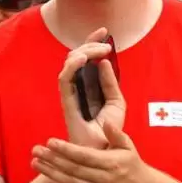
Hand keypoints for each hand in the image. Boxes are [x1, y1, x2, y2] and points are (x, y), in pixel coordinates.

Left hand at [31, 117, 153, 182]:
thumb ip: (115, 134)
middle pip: (73, 169)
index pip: (84, 155)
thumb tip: (106, 121)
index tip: (50, 141)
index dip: (66, 149)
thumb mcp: (128, 146)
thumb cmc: (132, 164)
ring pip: (71, 182)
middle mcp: (104, 178)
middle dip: (53, 159)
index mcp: (111, 163)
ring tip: (35, 163)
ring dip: (52, 174)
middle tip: (36, 150)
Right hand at [58, 27, 125, 147]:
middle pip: (76, 57)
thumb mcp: (117, 101)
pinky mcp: (67, 102)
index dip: (92, 42)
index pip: (86, 58)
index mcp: (89, 84)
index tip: (105, 31)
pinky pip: (65, 80)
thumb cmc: (108, 129)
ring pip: (69, 65)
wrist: (104, 151)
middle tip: (106, 45)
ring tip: (100, 51)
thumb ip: (111, 82)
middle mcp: (77, 86)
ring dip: (84, 53)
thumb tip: (105, 61)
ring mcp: (71, 93)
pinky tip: (84, 60)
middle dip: (90, 45)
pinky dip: (72, 67)